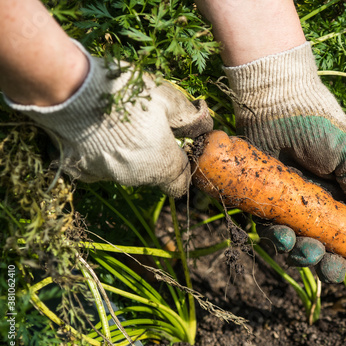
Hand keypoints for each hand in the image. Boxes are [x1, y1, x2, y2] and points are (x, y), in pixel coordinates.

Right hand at [4, 41, 212, 196]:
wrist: (67, 89)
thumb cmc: (125, 93)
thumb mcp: (168, 98)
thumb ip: (190, 118)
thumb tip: (205, 127)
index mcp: (161, 165)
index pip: (180, 183)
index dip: (182, 168)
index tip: (178, 150)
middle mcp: (135, 178)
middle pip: (153, 175)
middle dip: (155, 156)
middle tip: (148, 126)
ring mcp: (105, 176)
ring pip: (127, 171)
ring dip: (129, 154)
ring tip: (119, 122)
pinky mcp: (78, 168)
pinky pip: (97, 166)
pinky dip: (101, 153)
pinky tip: (96, 130)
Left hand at [224, 42, 345, 296]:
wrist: (276, 102)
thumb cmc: (318, 123)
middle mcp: (323, 207)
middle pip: (332, 250)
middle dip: (334, 267)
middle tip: (334, 270)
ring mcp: (294, 208)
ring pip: (302, 247)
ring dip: (306, 256)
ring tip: (307, 248)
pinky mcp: (267, 204)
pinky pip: (272, 232)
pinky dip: (279, 239)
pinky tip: (282, 234)